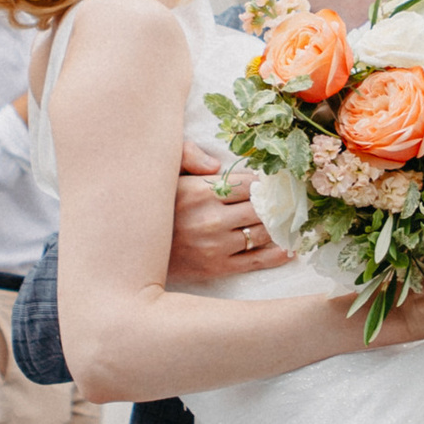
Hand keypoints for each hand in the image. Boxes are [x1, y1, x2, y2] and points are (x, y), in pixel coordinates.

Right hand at [166, 142, 288, 285]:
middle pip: (260, 208)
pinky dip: (276, 255)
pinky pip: (256, 261)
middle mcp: (212, 219)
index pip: (247, 183)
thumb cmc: (154, 207)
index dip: (263, 182)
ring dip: (277, 227)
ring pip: (261, 233)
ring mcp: (217, 246)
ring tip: (289, 221)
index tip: (272, 182)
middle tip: (288, 200)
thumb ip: (188, 155)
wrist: (135, 252)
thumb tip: (218, 162)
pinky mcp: (218, 268)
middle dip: (275, 204)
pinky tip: (288, 249)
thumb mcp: (164, 172)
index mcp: (201, 192)